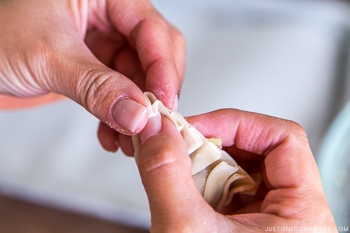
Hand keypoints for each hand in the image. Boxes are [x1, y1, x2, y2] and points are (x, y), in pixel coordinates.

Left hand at [0, 0, 184, 154]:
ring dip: (136, 113)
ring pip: (139, 80)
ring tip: (129, 141)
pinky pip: (121, 93)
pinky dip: (119, 116)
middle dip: (153, 93)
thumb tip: (137, 115)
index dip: (163, 68)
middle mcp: (111, 16)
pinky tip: (112, 135)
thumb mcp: (49, 57)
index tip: (164, 104)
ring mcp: (106, 43)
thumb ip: (97, 87)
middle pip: (154, 55)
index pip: (151, 30)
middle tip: (150, 124)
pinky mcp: (98, 68)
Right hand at [135, 109, 336, 232]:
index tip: (197, 127)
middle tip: (179, 148)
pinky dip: (200, 185)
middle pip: (257, 152)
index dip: (239, 123)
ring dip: (203, 167)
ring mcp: (267, 221)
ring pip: (238, 169)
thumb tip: (156, 130)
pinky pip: (226, 190)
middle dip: (212, 147)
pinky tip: (184, 196)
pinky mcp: (245, 227)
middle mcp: (290, 215)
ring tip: (179, 178)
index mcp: (301, 214)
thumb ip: (166, 175)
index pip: (283, 139)